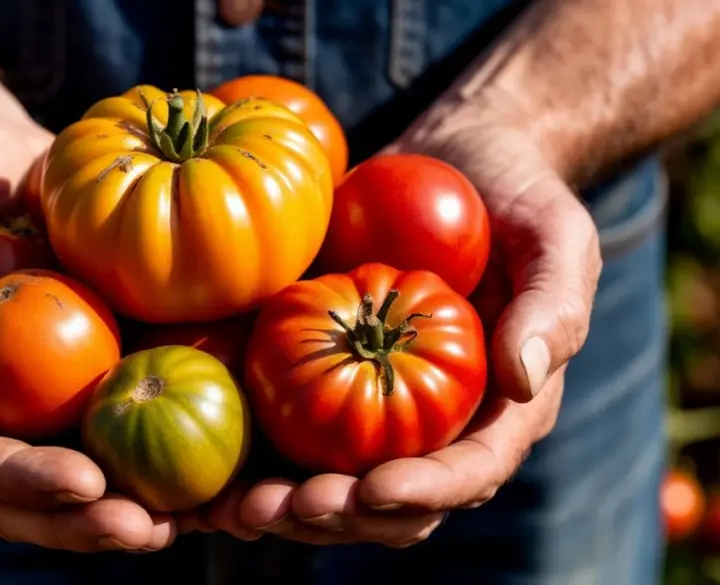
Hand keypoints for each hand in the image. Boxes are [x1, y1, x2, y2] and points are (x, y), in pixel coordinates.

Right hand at [0, 92, 176, 552]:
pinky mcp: (88, 369)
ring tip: (200, 518)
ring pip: (83, 476)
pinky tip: (224, 464)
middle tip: (147, 529)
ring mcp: (35, 397)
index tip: (82, 482)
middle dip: (83, 523)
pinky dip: (172, 447)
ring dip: (136, 507)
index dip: (18, 480)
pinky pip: (129, 418)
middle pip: (25, 495)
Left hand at [208, 101, 601, 545]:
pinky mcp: (321, 376)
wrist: (453, 163)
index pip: (467, 473)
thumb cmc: (517, 198)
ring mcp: (372, 407)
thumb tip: (524, 381)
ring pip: (331, 484)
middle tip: (281, 507)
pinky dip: (248, 459)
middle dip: (337, 515)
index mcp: (498, 410)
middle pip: (388, 502)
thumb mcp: (557, 237)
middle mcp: (434, 424)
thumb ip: (553, 307)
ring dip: (283, 505)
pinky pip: (286, 430)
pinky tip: (201, 471)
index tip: (371, 487)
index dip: (422, 492)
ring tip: (232, 506)